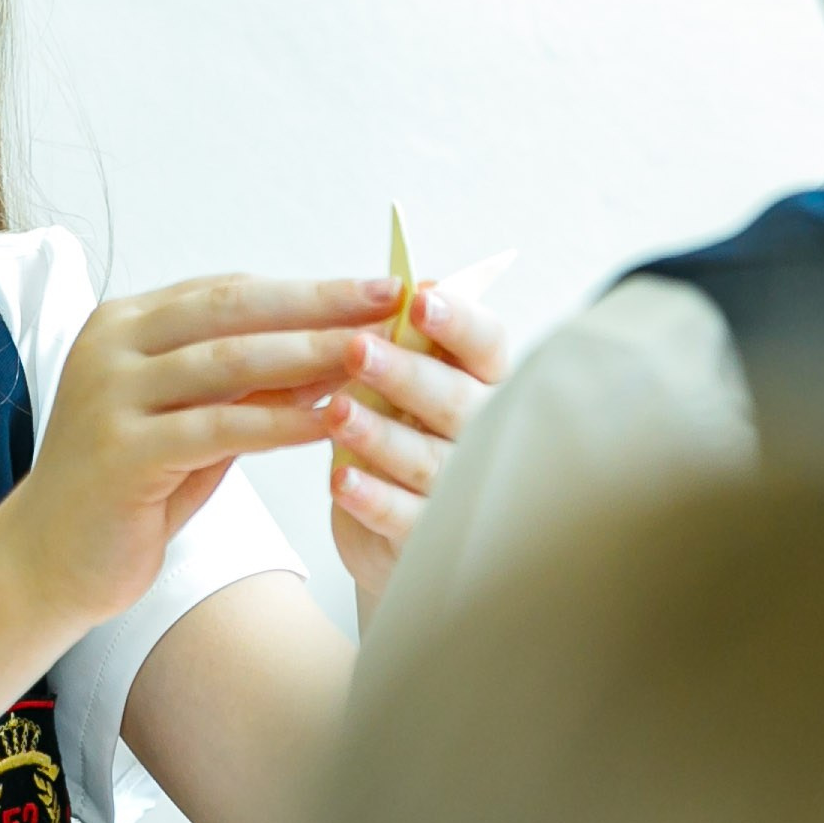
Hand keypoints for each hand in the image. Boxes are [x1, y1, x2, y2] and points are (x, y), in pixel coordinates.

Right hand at [0, 274, 404, 635]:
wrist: (46, 560)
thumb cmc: (126, 490)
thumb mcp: (191, 423)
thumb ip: (245, 388)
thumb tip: (333, 351)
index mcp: (124, 325)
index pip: (228, 292)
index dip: (305, 289)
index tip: (372, 289)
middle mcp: (111, 346)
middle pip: (232, 311)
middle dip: (318, 303)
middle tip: (387, 298)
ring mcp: (110, 395)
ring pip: (227, 361)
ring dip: (309, 355)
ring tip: (373, 353)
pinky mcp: (121, 451)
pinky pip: (216, 428)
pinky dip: (279, 422)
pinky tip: (330, 419)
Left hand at [320, 284, 507, 612]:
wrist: (394, 532)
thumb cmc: (404, 433)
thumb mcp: (404, 382)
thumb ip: (404, 339)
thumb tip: (399, 284)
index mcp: (484, 382)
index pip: (486, 344)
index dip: (458, 320)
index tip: (419, 299)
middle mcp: (484, 434)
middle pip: (455, 401)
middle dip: (406, 373)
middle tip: (357, 348)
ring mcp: (462, 490)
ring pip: (427, 459)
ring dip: (380, 434)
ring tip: (337, 413)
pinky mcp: (428, 538)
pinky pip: (403, 517)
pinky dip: (373, 498)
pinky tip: (341, 480)